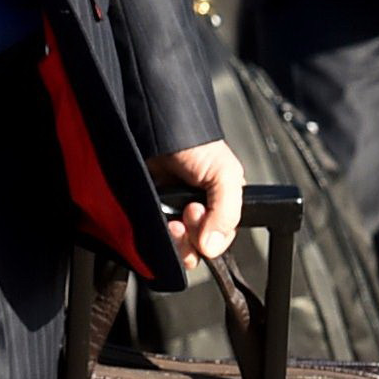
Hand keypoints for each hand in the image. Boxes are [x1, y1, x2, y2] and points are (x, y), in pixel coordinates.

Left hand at [148, 139, 247, 265]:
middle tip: (184, 215)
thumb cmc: (195, 144)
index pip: (219, 240)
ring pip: (174, 246)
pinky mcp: (151, 214)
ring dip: (172, 239)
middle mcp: (197, 213)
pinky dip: (154, 233)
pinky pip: (153, 237)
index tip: (198, 216)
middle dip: (190, 240)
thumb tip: (212, 246)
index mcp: (221, 205)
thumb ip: (227, 213)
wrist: (158, 129)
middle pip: (195, 248)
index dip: (210, 238)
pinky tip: (157, 219)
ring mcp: (172, 214)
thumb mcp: (226, 175)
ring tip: (169, 219)